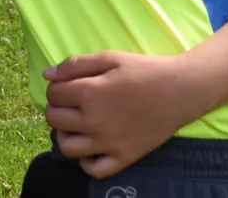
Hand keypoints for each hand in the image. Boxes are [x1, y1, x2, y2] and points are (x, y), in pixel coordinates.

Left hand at [44, 51, 203, 177]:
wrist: (181, 91)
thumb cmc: (144, 70)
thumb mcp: (109, 58)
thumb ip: (75, 65)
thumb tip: (47, 74)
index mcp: (89, 93)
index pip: (53, 94)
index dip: (57, 87)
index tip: (69, 86)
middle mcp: (95, 121)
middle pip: (54, 119)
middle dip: (57, 108)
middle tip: (72, 103)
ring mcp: (109, 143)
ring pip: (67, 147)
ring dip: (65, 134)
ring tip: (77, 125)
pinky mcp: (124, 157)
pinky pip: (93, 170)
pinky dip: (86, 161)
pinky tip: (91, 146)